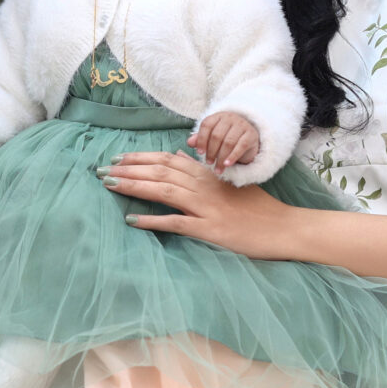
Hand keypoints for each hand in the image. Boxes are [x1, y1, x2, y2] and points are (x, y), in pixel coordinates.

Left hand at [104, 151, 291, 258]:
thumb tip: (182, 158)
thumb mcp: (232, 184)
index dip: (141, 158)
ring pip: (163, 190)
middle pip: (160, 171)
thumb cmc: (258, 209)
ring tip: (109, 185)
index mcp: (208, 174)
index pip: (168, 159)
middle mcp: (204, 186)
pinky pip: (175, 223)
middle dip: (129, 169)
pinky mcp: (209, 229)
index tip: (119, 159)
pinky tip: (132, 220)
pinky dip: (152, 220)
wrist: (284, 228)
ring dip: (134, 186)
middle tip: (102, 170)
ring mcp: (206, 207)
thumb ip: (206, 172)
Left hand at [189, 112, 258, 173]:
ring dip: (221, 157)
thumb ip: (200, 138)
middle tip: (208, 162)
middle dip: (211, 151)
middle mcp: (230, 118)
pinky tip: (227, 164)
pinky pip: (241, 146)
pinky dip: (233, 157)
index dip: (201, 139)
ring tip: (217, 168)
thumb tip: (189, 142)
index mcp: (218, 116)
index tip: (199, 152)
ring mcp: (242, 125)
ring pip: (228, 142)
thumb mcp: (212, 136)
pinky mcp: (251, 134)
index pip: (207, 125)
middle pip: (217, 135)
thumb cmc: (226, 136)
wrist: (248, 137)